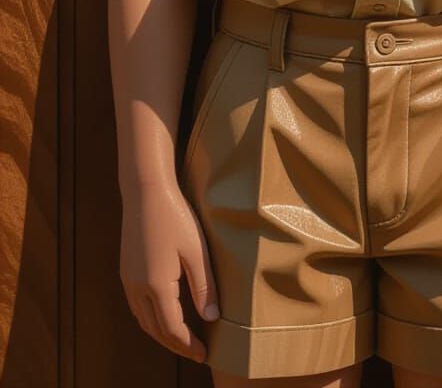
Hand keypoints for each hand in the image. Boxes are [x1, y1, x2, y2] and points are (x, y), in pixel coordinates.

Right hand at [119, 178, 219, 363]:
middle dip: (175, 344)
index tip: (204, 354)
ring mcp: (128, 280)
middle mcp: (138, 288)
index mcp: (157, 286)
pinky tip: (163, 315)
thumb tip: (211, 318)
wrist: (145, 191)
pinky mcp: (126, 270)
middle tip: (195, 352)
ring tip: (181, 338)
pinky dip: (150, 318)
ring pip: (143, 320)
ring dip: (161, 333)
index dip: (188, 344)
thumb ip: (204, 287)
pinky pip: (137, 306)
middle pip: (155, 329)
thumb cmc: (175, 217)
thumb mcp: (196, 251)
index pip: (172, 328)